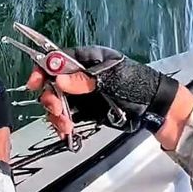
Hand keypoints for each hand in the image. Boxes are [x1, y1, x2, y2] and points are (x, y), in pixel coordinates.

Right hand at [25, 45, 192, 147]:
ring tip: (65, 126)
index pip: (56, 59)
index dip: (42, 68)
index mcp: (87, 59)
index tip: (35, 83)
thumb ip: (84, 79)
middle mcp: (80, 75)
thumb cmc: (138, 85)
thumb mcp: (112, 78)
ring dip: (56, 114)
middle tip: (56, 111)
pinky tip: (66, 132)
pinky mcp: (85, 111)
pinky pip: (66, 116)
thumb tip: (58, 80)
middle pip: (52, 83)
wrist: (157, 110)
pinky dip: (62, 125)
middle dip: (50, 98)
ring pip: (56, 101)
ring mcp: (82, 94)